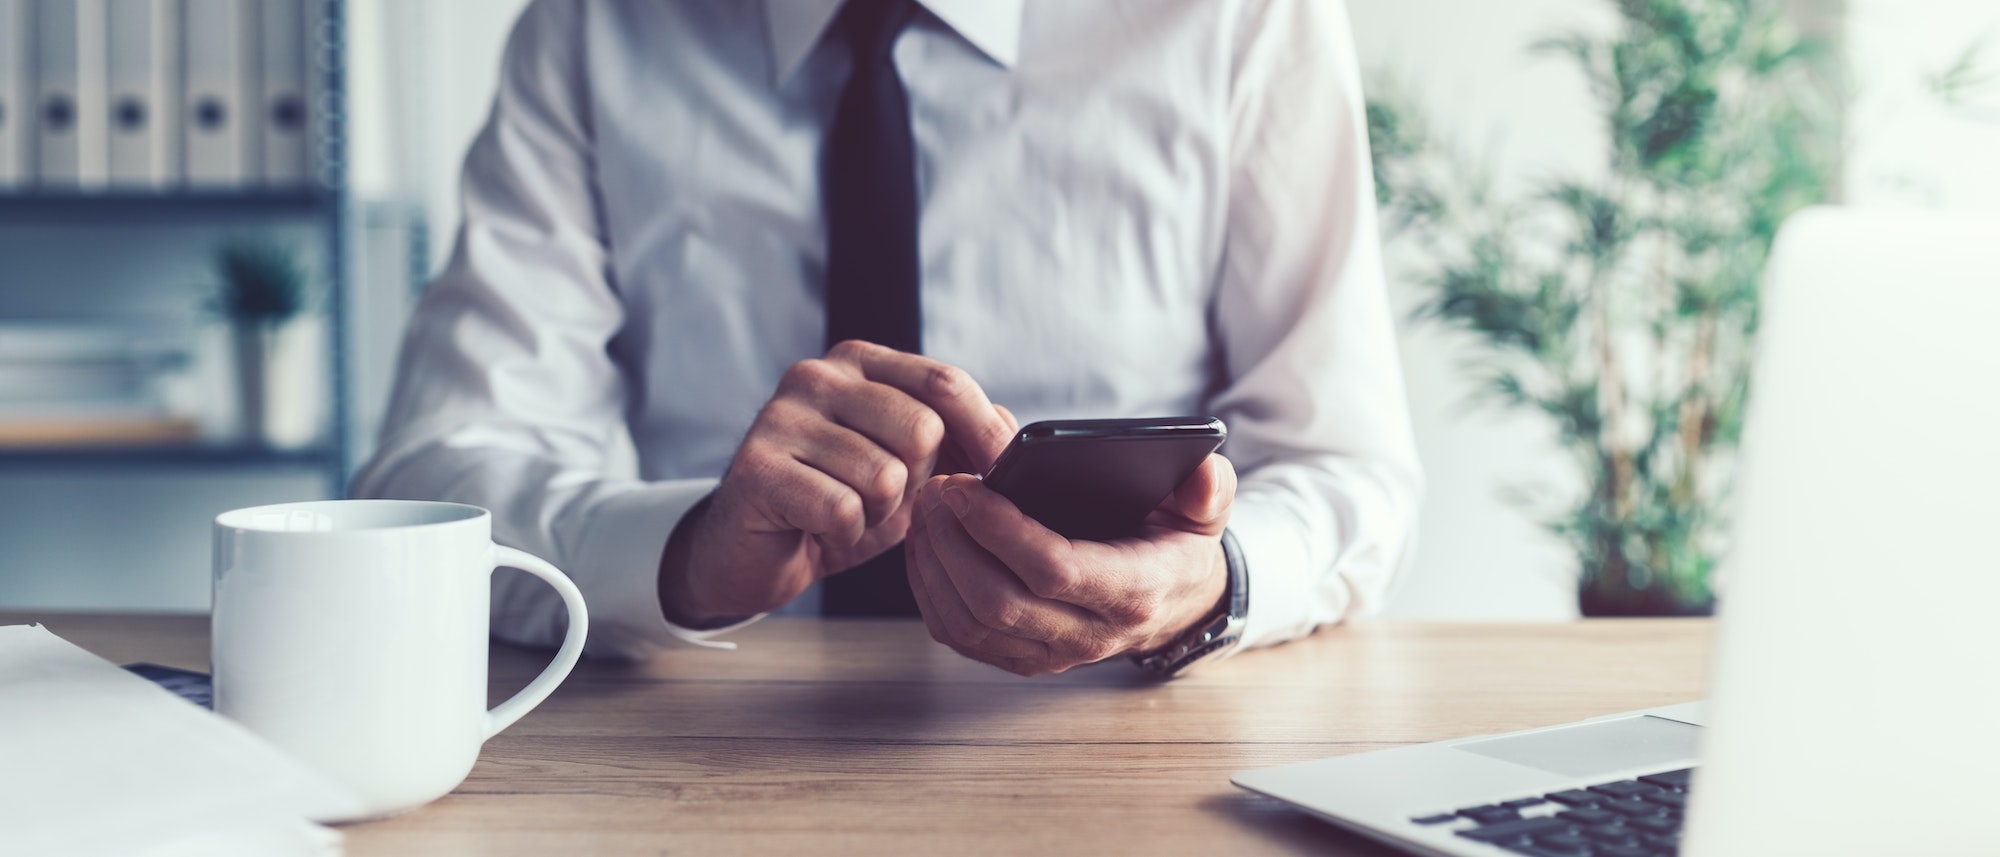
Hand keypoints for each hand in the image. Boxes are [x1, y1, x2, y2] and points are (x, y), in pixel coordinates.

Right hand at [659, 341, 1015, 625]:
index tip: (998, 477)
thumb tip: (1011, 434)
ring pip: (884, 476)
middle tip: (881, 498)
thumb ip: (959, 439)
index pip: (945, 382)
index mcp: (859, 361)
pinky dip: (843, 534)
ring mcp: (780, 416)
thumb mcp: (909, 466)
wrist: (754, 551)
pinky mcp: (756, 467)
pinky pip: (842, 509)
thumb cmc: (839, 501)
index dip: (983, 437)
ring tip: (845, 511)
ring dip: (877, 514)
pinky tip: (818, 528)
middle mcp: (817, 376)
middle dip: (917, 484)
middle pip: (921, 430)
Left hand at [905, 453, 1236, 675]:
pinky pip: (958, 635)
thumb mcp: (1206, 510)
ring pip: (969, 624)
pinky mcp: (1019, 659)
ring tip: (926, 508)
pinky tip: (926, 542)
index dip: (1001, 529)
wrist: (1172, 603)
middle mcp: (1089, 635)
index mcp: (1133, 591)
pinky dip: (929, 589)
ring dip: (934, 563)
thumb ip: (1210, 488)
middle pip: (998, 602)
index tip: (964, 485)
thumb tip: (1204, 475)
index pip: (1055, 569)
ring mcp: (1050, 655)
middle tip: (934, 487)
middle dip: (953, 541)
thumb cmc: (1176, 543)